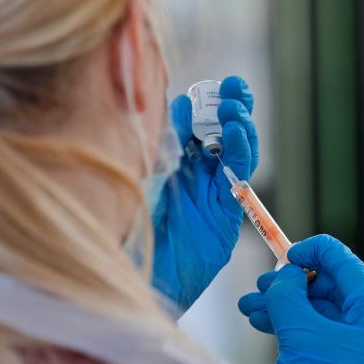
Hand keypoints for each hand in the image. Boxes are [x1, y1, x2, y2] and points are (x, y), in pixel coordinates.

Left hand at [151, 76, 257, 311]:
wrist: (131, 278)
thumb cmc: (124, 230)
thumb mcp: (138, 174)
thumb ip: (159, 143)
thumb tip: (176, 104)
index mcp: (174, 167)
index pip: (197, 128)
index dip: (205, 105)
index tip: (208, 85)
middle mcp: (196, 179)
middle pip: (223, 136)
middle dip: (231, 108)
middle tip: (233, 86)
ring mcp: (212, 196)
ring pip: (237, 152)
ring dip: (238, 125)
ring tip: (232, 105)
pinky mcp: (225, 215)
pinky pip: (239, 178)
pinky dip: (239, 152)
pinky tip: (234, 132)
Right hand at [237, 234, 363, 363]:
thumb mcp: (300, 336)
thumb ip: (291, 295)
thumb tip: (288, 275)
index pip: (351, 269)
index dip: (317, 253)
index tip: (288, 251)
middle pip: (335, 293)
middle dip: (293, 286)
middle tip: (262, 284)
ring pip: (325, 316)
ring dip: (287, 307)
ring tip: (251, 306)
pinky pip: (325, 337)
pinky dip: (296, 328)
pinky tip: (263, 321)